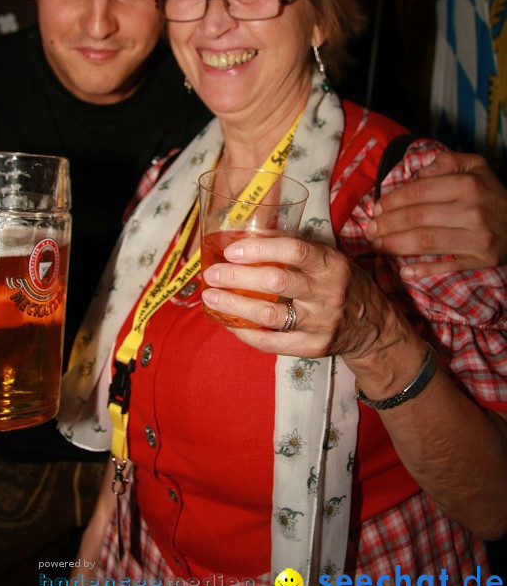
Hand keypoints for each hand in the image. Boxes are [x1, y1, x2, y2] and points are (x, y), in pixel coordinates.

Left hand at [201, 234, 418, 379]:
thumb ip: (298, 250)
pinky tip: (229, 323)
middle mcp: (327, 293)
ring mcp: (320, 323)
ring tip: (211, 298)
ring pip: (269, 315)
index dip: (259, 249)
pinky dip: (246, 333)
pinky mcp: (313, 348)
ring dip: (233, 307)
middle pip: (275, 283)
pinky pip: (272, 343)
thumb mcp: (331, 260)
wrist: (374, 328)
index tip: (231, 250)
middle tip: (212, 274)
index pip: (294, 251)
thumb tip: (250, 237)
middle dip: (237, 277)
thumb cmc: (343, 284)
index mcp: (331, 265)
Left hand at [365, 151, 506, 280]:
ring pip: (427, 242)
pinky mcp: (483, 260)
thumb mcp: (475, 167)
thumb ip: (446, 162)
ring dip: (396, 246)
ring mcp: (479, 238)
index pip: (418, 192)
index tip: (375, 208)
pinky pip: (448, 267)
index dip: (392, 201)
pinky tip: (404, 272)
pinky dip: (424, 271)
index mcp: (467, 184)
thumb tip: (418, 172)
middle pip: (418, 219)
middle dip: (387, 225)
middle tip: (369, 230)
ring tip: (377, 246)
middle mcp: (473, 211)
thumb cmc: (491, 193)